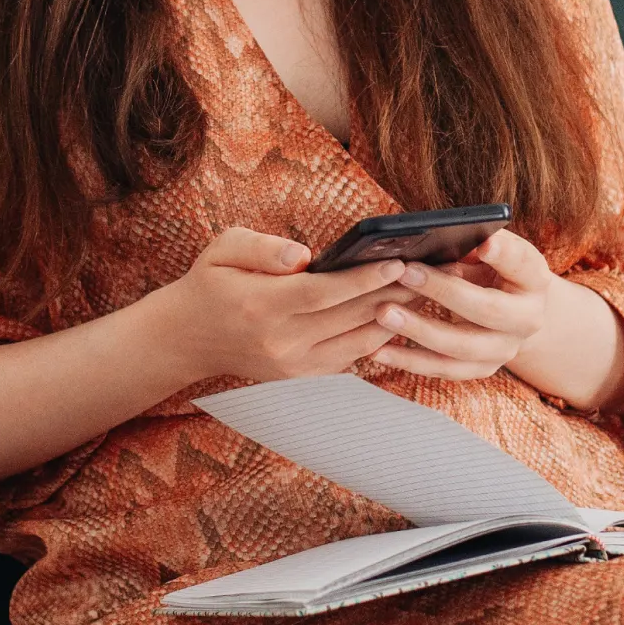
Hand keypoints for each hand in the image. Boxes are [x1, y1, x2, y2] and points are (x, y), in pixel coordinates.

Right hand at [149, 226, 418, 384]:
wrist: (188, 338)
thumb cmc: (210, 283)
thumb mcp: (223, 249)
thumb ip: (263, 247)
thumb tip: (303, 256)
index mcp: (262, 307)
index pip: (323, 293)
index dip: (363, 279)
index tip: (398, 262)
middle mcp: (281, 342)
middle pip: (350, 318)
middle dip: (396, 293)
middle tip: (435, 272)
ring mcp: (294, 366)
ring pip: (359, 342)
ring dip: (396, 316)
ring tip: (429, 291)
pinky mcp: (303, 377)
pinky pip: (351, 358)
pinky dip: (378, 337)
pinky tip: (402, 315)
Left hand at [370, 228, 553, 381]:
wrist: (514, 314)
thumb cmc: (492, 271)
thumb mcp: (490, 253)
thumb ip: (470, 246)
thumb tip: (430, 241)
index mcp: (533, 279)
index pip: (522, 263)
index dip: (504, 253)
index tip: (484, 243)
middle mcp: (527, 319)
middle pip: (487, 309)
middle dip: (443, 290)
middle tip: (405, 272)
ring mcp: (505, 350)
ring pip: (461, 347)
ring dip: (419, 330)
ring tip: (383, 312)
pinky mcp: (481, 369)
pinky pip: (443, 369)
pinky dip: (409, 361)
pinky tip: (378, 351)